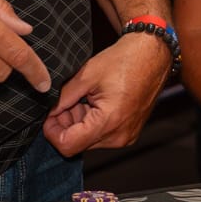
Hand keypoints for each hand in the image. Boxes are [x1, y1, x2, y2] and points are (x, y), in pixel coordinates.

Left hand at [42, 34, 172, 155]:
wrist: (151, 55)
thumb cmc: (124, 60)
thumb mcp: (87, 75)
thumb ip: (63, 98)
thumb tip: (49, 113)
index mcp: (109, 122)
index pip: (68, 146)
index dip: (52, 132)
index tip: (48, 116)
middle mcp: (119, 136)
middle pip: (77, 143)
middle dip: (65, 125)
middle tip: (65, 101)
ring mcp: (126, 137)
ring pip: (88, 140)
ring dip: (78, 123)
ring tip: (82, 98)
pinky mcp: (128, 133)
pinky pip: (101, 136)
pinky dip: (91, 123)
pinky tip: (93, 103)